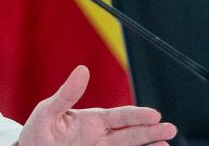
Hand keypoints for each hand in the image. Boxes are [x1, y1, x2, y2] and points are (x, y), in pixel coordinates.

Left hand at [19, 66, 176, 145]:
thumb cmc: (38, 131)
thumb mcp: (48, 110)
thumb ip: (66, 94)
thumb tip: (82, 70)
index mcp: (91, 120)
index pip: (119, 116)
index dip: (137, 115)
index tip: (154, 115)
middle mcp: (100, 136)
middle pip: (131, 133)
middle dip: (151, 131)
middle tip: (170, 129)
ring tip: (165, 145)